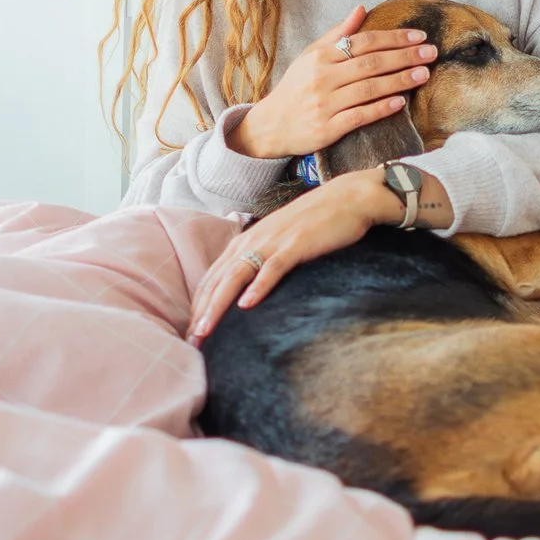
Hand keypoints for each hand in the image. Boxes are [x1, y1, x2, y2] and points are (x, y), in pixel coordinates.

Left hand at [188, 173, 397, 340]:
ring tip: (205, 330)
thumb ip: (261, 259)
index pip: (212, 278)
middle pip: (217, 281)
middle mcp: (252, 241)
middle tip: (191, 341)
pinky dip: (258, 287)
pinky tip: (246, 305)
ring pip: (235, 277)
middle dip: (200, 312)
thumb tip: (248, 289)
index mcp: (245, 241)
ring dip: (218, 305)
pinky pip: (272, 268)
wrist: (347, 198)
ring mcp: (273, 242)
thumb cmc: (315, 222)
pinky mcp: (296, 245)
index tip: (192, 332)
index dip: (198, 305)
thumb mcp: (279, 240)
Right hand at [229, 6, 436, 159]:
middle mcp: (322, 78)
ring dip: (399, 81)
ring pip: (369, 89)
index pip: (363, 42)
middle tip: (431, 52)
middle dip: (404, 57)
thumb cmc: (295, 88)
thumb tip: (362, 8)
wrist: (270, 125)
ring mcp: (325, 104)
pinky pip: (359, 116)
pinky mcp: (327, 128)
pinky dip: (381, 109)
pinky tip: (401, 103)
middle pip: (371, 64)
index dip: (394, 38)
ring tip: (424, 74)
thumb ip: (338, 34)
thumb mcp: (311, 56)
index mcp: (320, 57)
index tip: (419, 35)